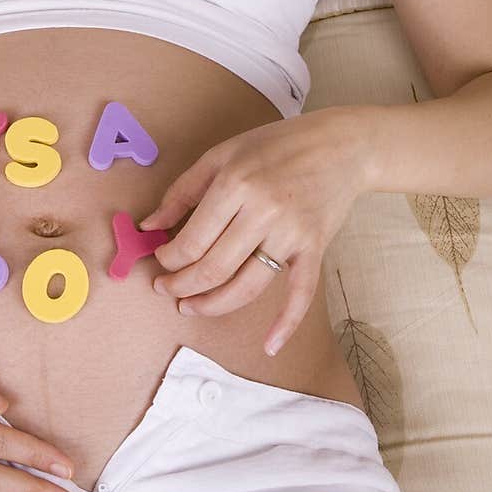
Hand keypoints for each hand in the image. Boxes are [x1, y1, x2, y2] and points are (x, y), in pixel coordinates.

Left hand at [138, 108, 368, 355]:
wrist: (342, 146)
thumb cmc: (277, 145)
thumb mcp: (223, 154)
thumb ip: (183, 190)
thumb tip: (149, 224)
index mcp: (236, 184)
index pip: (193, 239)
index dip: (170, 257)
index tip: (161, 259)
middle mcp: (263, 211)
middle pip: (214, 268)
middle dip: (181, 286)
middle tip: (165, 289)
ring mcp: (292, 234)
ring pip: (247, 286)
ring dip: (213, 305)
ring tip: (189, 308)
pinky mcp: (314, 249)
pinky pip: (300, 293)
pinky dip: (286, 323)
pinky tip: (268, 345)